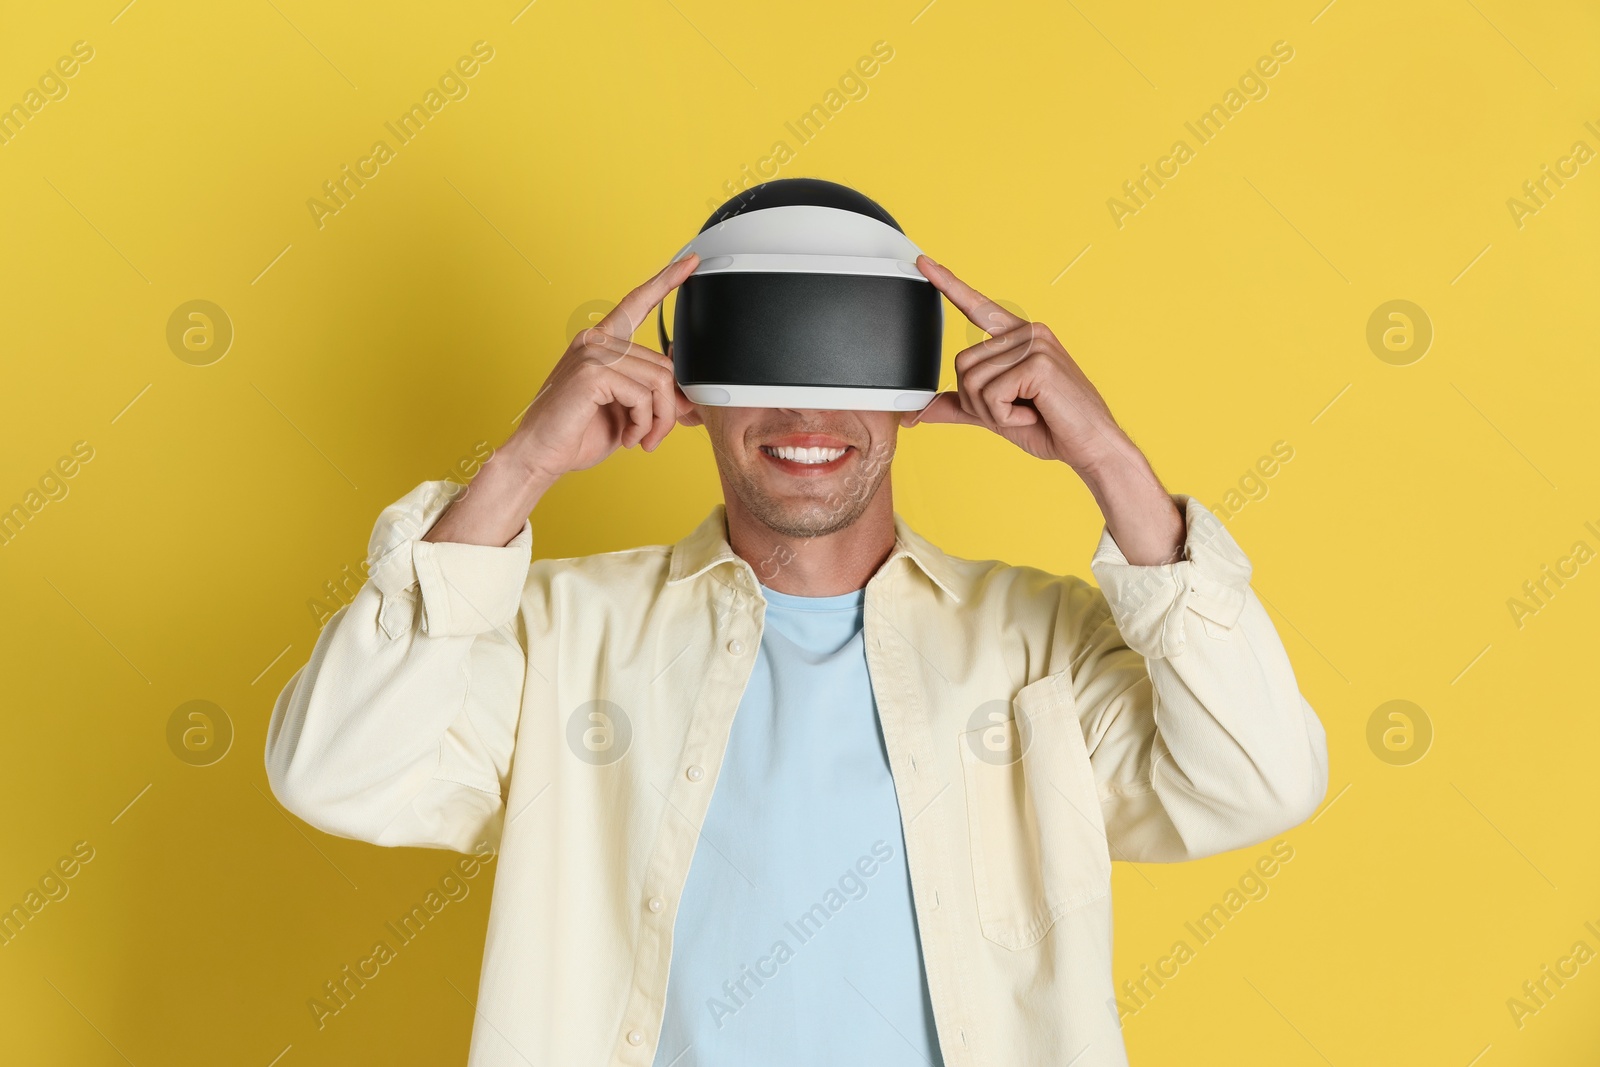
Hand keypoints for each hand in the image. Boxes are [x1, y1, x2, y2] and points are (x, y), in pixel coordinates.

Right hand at [506, 252, 699, 481]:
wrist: (539, 457)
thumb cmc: (576, 434)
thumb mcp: (625, 412)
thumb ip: (652, 396)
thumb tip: (689, 398)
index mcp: (600, 342)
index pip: (637, 303)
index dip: (666, 281)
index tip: (690, 262)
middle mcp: (595, 340)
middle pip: (663, 364)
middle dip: (668, 407)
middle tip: (656, 435)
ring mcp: (592, 352)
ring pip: (659, 380)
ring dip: (658, 419)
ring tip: (643, 439)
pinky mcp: (592, 372)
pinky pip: (642, 395)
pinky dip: (643, 423)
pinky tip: (629, 438)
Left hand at [902, 254, 1139, 475]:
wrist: (1091, 446)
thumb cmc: (1052, 427)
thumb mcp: (995, 413)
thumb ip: (960, 406)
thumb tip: (919, 412)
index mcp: (1019, 338)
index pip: (978, 307)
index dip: (948, 285)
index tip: (924, 262)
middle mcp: (1028, 333)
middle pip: (962, 364)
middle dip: (976, 402)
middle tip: (1013, 411)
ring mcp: (1035, 344)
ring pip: (973, 381)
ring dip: (991, 411)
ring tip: (1027, 413)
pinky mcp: (1039, 362)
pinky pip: (992, 393)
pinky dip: (1005, 415)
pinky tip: (1033, 414)